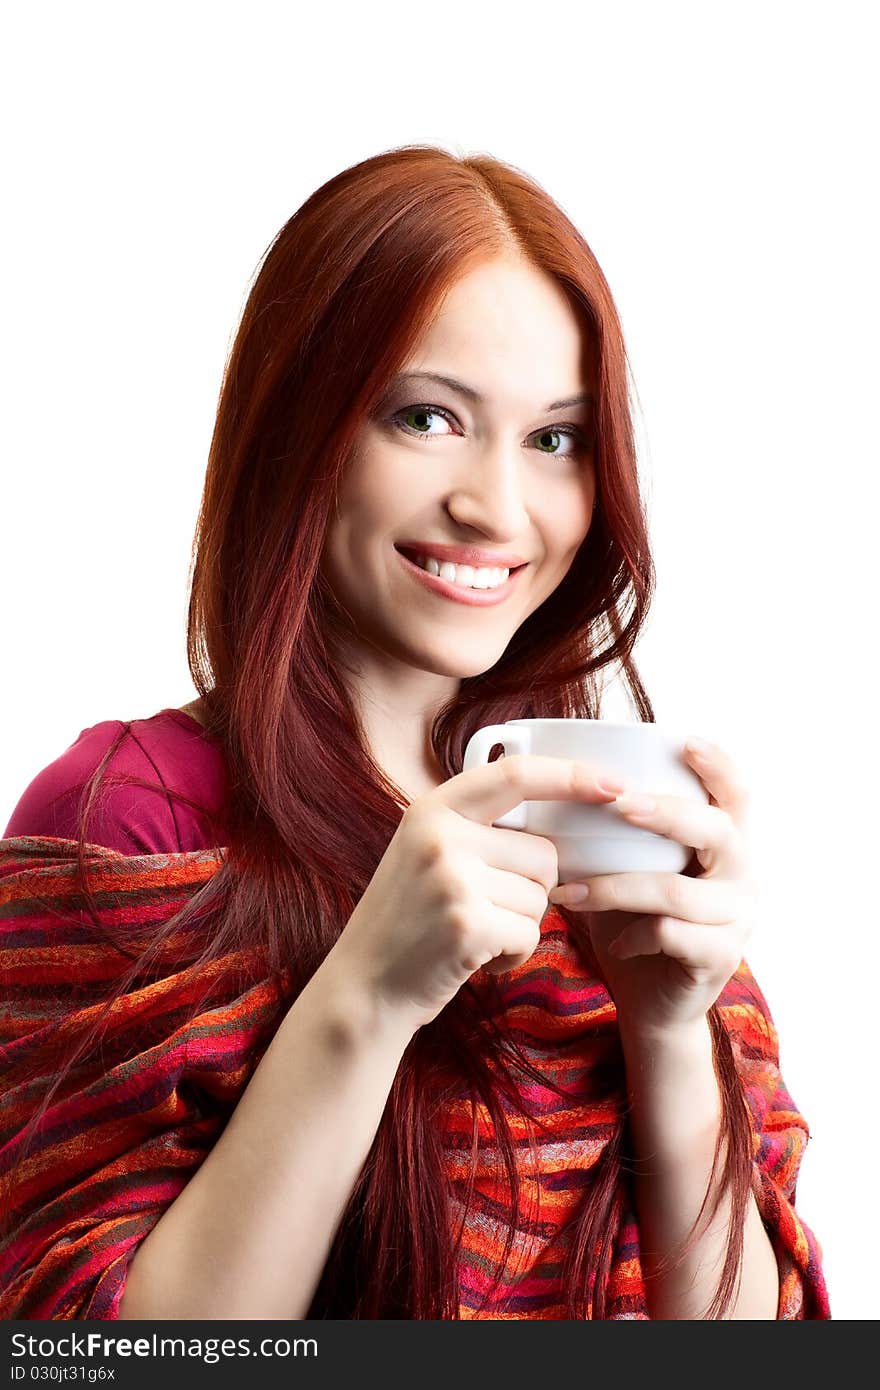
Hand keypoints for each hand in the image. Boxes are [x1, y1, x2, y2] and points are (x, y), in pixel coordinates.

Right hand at [334, 755, 623, 1034]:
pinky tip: (474, 959)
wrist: (365, 988)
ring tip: (472, 935)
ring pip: (541, 898)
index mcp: (433, 809)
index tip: (613, 784)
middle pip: (543, 853)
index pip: (516, 775)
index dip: (570, 776)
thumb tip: (559, 819)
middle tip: (483, 911)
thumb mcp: (426, 853)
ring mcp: (452, 880)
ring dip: (520, 926)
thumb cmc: (408, 922)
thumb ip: (478, 829)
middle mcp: (441, 836)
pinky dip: (513, 955)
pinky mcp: (467, 925)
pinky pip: (530, 934)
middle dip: (532, 890)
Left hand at [548, 738, 759, 1039]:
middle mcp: (743, 876)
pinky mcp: (720, 958)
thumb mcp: (633, 872)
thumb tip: (560, 786)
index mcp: (726, 847)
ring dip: (615, 888)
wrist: (653, 1004)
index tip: (686, 742)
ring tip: (570, 894)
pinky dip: (633, 934)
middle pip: (717, 830)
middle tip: (618, 804)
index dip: (719, 766)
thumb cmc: (638, 925)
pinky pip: (671, 934)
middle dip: (665, 812)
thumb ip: (621, 836)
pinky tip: (615, 941)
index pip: (737, 796)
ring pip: (676, 890)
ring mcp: (737, 919)